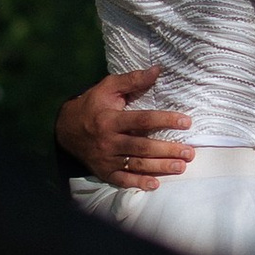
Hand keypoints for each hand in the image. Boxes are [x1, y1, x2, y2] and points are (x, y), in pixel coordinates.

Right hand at [55, 66, 193, 187]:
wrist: (64, 129)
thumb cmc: (92, 105)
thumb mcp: (108, 87)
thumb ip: (132, 80)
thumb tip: (157, 70)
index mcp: (110, 119)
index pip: (142, 120)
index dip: (165, 120)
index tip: (186, 122)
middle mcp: (108, 141)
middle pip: (142, 147)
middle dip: (167, 150)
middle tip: (189, 152)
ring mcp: (106, 159)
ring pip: (136, 165)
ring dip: (160, 167)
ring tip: (181, 167)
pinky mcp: (104, 172)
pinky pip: (122, 180)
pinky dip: (138, 183)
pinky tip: (155, 184)